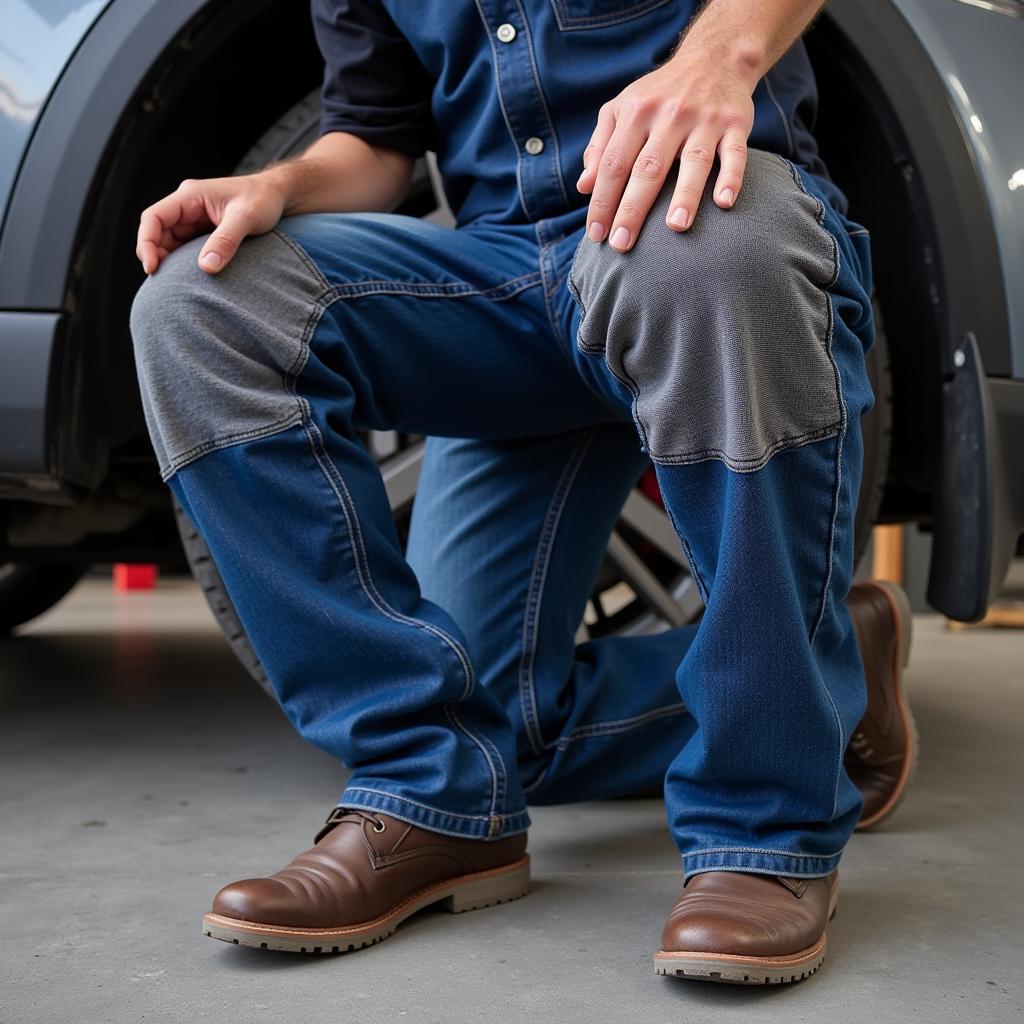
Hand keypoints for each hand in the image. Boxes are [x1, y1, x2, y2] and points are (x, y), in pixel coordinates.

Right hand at [135, 173, 287, 274]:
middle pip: (158, 232)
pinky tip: (189, 279)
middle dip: (156, 255)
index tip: (152, 267)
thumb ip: (226, 240)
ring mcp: (194, 219)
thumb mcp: (246, 218)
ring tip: (176, 284)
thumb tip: (205, 267)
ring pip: (170, 242)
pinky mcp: (204, 231)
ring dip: (169, 261)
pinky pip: (186, 248)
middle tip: (164, 283)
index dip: (146, 242)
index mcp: (190, 196)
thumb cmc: (263, 200)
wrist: (278, 196)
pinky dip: (184, 262)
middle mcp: (187, 206)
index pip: (154, 217)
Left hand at [576, 50, 755, 251]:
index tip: (596, 235)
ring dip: (685, 195)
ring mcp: (704, 119)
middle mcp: (669, 115)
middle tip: (622, 244)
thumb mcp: (622, 109)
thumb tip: (583, 187)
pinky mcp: (735, 124)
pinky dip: (731, 178)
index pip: (613, 164)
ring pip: (693, 161)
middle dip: (632, 209)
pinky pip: (735, 153)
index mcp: (635, 113)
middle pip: (647, 168)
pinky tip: (723, 203)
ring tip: (675, 228)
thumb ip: (601, 146)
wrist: (714, 58)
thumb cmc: (659, 95)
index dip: (602, 201)